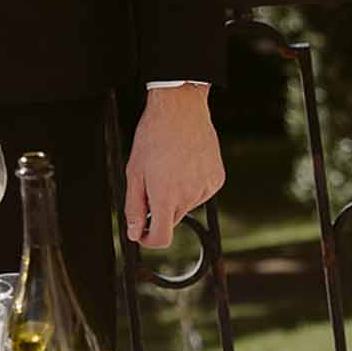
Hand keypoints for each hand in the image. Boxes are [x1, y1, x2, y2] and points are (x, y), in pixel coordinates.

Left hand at [124, 87, 224, 248]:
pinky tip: (185, 164)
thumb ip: (134, 206)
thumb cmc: (154, 137)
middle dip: (160, 208)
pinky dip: (192, 185)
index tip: (142, 233)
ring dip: (177, 194)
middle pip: (173, 219)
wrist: (181, 110)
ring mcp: (206, 189)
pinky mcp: (217, 180)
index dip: (149, 240)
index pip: (162, 237)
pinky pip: (201, 192)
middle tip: (152, 181)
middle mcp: (189, 196)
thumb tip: (134, 232)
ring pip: (187, 205)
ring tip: (170, 166)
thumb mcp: (134, 171)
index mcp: (166, 196)